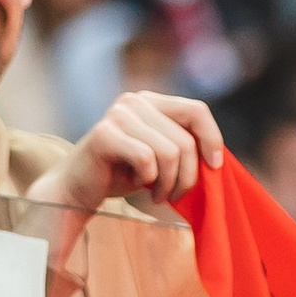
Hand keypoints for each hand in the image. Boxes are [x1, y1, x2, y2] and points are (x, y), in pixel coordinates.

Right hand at [33, 92, 223, 213]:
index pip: (197, 110)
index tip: (215, 167)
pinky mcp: (104, 134)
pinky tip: (138, 185)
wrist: (77, 189)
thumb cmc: (122, 174)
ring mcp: (118, 115)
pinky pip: (146, 159)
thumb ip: (184, 147)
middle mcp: (135, 101)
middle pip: (185, 140)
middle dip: (187, 175)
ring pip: (169, 152)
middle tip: (173, 194)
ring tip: (156, 193)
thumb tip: (218, 157)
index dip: (212, 139)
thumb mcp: (160, 157)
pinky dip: (148, 179)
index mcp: (151, 101)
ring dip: (168, 183)